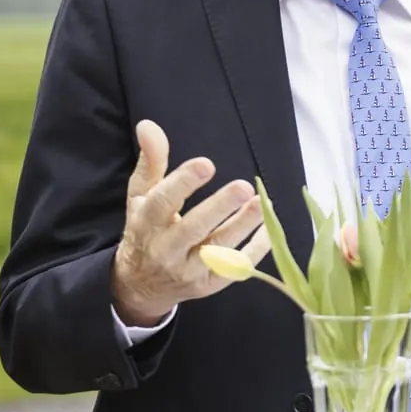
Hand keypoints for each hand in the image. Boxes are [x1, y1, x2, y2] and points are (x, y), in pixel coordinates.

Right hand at [109, 120, 271, 325]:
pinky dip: (254, 250)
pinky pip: (235, 268)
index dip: (183, 183)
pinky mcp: (208, 285)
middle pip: (193, 228)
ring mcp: (188, 270)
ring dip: (243, 225)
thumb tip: (149, 125)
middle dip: (219, 208)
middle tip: (244, 187)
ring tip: (263, 203)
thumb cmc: (145, 229)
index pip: (162, 202)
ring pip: (218, 249)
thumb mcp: (141, 196)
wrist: (140, 284)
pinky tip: (270, 228)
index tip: (206, 164)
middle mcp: (166, 249)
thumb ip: (151, 162)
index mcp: (147, 223)